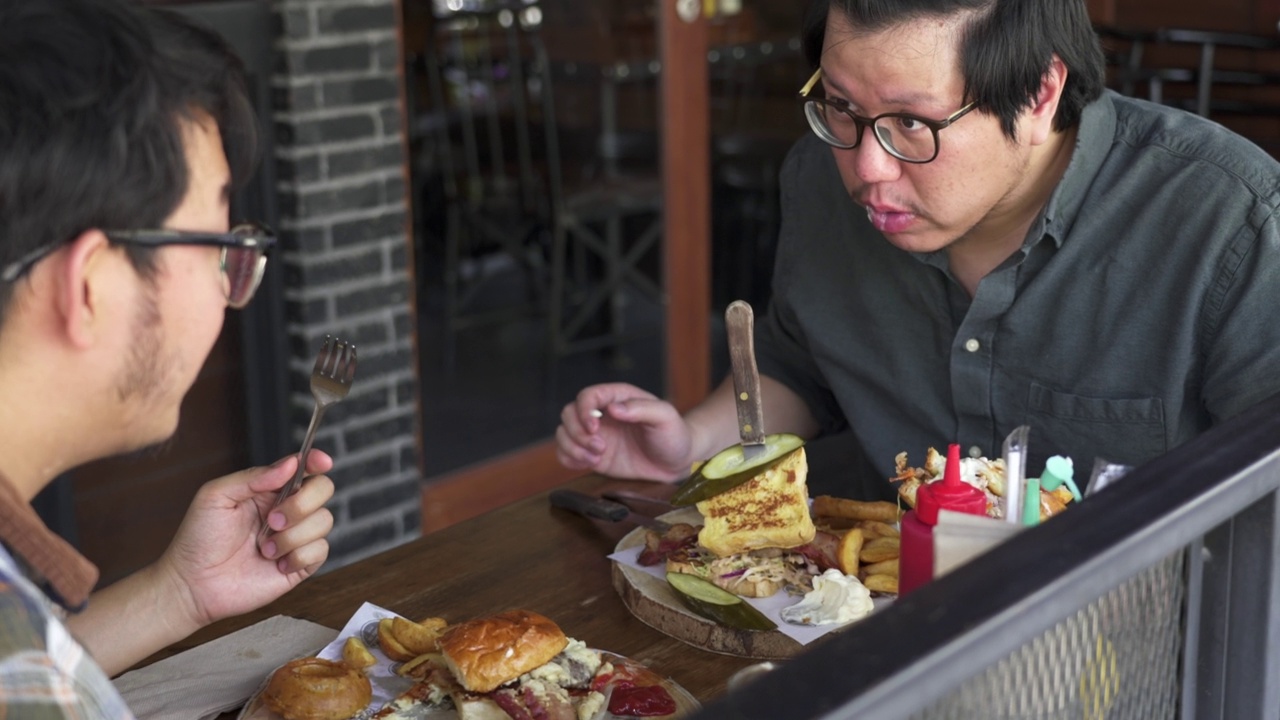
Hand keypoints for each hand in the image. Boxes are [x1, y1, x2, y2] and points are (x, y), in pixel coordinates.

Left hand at [158, 450, 335, 627]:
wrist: (193, 585)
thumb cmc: (198, 539)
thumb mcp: (216, 496)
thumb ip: (253, 477)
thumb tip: (291, 464)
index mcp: (268, 490)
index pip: (303, 468)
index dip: (316, 461)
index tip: (321, 462)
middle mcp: (286, 510)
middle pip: (322, 490)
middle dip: (301, 504)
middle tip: (272, 521)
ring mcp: (295, 537)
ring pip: (324, 521)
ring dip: (292, 536)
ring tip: (264, 549)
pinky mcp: (300, 564)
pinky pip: (321, 551)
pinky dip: (298, 556)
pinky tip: (276, 564)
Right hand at [556, 383, 692, 480]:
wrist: (676, 461)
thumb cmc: (673, 434)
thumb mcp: (664, 417)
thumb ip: (641, 408)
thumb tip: (613, 408)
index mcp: (617, 398)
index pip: (587, 396)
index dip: (584, 411)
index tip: (594, 428)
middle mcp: (601, 414)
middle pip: (569, 413)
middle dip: (577, 432)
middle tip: (600, 447)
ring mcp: (595, 435)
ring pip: (563, 433)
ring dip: (573, 447)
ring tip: (596, 458)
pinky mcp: (592, 455)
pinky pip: (566, 454)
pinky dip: (569, 459)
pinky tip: (589, 463)